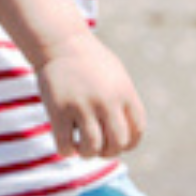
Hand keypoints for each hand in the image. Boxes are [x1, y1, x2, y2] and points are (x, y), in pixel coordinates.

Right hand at [34, 30, 146, 158]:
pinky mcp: (58, 110)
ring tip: (81, 146)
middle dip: (109, 152)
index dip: (128, 143)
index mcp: (124, 93)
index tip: (116, 142)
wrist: (61, 42)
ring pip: (92, 148)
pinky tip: (66, 144)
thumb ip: (124, 103)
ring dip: (87, 153)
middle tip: (98, 147)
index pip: (137, 131)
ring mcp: (82, 105)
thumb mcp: (116, 76)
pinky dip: (67, 151)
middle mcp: (106, 100)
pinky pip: (65, 144)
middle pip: (118, 143)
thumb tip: (128, 137)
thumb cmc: (90, 62)